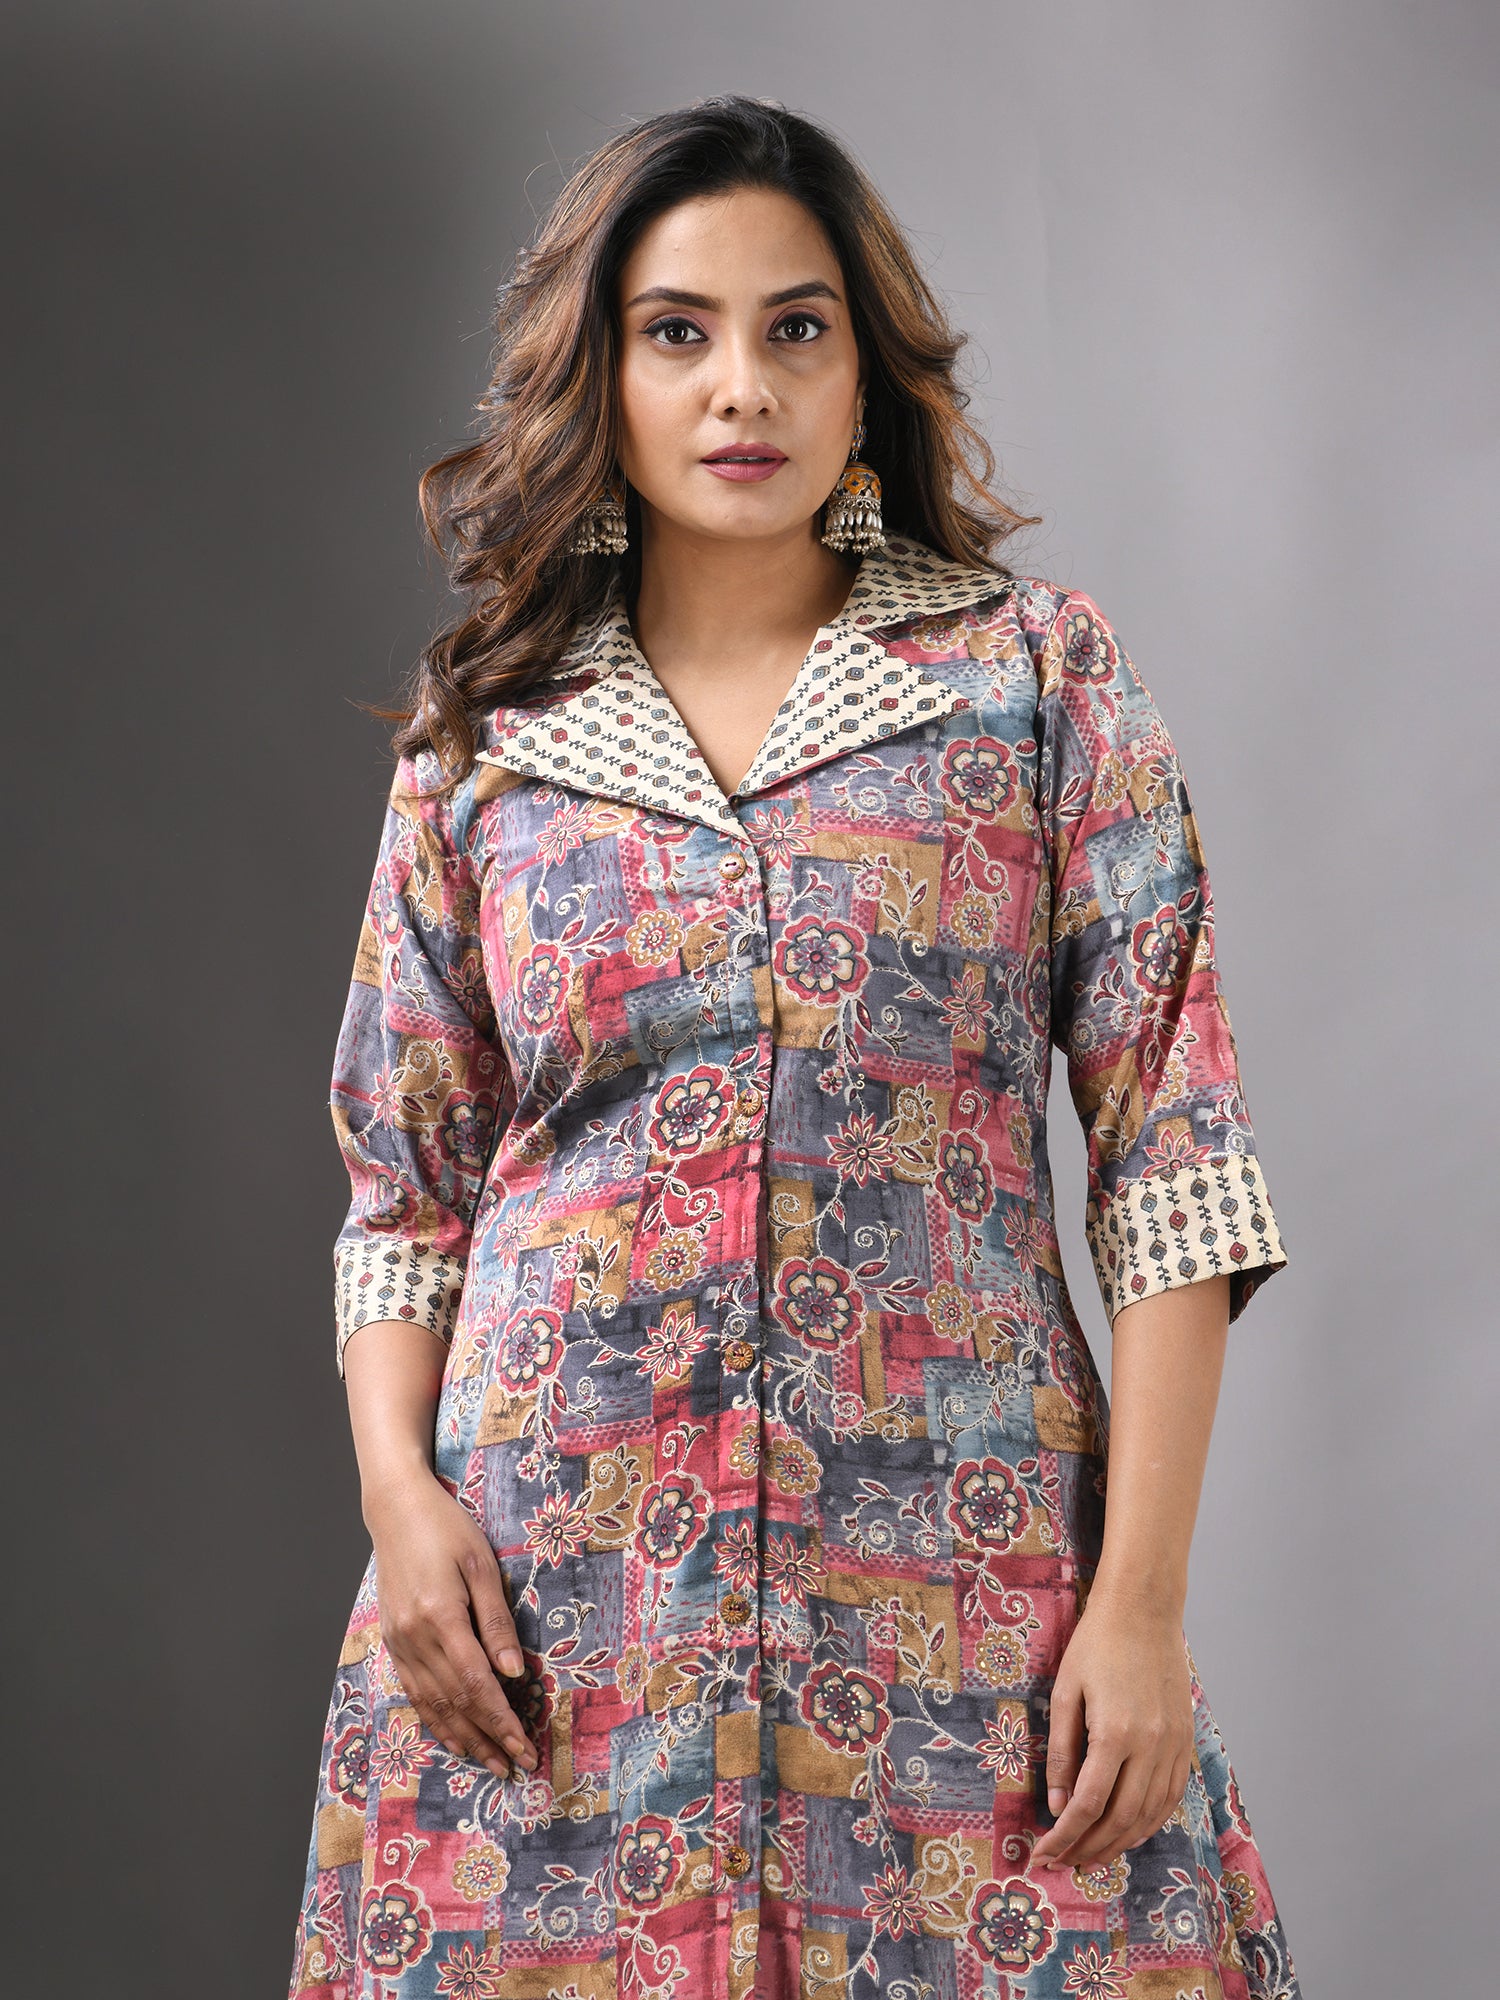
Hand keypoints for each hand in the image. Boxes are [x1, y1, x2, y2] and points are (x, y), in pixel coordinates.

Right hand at [365, 1470, 537, 1780]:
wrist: (395, 1510)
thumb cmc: (445, 1528)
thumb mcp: (480, 1564)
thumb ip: (496, 1620)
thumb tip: (514, 1671)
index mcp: (441, 1617)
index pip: (477, 1684)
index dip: (501, 1720)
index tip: (525, 1745)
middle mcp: (415, 1638)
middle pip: (456, 1702)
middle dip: (488, 1738)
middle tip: (515, 1767)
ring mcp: (399, 1643)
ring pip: (432, 1704)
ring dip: (462, 1737)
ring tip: (489, 1763)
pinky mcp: (393, 1641)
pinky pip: (414, 1692)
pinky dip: (434, 1719)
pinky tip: (451, 1736)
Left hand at [1029, 1588, 1194, 1872]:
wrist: (1144, 1610)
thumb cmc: (1097, 1645)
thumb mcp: (1065, 1693)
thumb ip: (1061, 1752)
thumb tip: (1056, 1805)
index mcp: (1115, 1734)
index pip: (1087, 1804)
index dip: (1064, 1836)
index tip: (1043, 1854)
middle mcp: (1150, 1746)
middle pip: (1121, 1820)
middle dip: (1090, 1848)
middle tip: (1064, 1863)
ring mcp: (1174, 1746)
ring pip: (1150, 1815)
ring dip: (1120, 1843)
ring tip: (1091, 1856)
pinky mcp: (1186, 1741)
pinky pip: (1170, 1797)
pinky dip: (1149, 1822)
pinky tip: (1128, 1831)